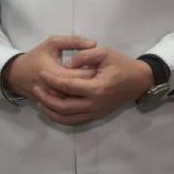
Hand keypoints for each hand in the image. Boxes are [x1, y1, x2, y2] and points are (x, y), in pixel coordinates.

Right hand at [3, 35, 95, 100]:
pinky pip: (73, 105)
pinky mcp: (56, 107)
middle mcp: (58, 91)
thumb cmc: (37, 57)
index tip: (97, 61)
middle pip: (84, 89)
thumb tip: (94, 43)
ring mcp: (57, 102)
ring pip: (80, 99)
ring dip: (88, 89)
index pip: (84, 75)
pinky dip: (80, 96)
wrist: (18, 75)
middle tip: (98, 70)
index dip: (94, 68)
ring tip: (92, 78)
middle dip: (93, 79)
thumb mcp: (52, 43)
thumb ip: (73, 41)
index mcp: (58, 74)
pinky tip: (82, 87)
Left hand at [35, 46, 154, 125]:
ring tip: (39, 100)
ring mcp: (95, 112)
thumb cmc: (121, 64)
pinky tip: (51, 109)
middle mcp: (94, 104)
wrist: (138, 80)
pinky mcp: (96, 116)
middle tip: (35, 88)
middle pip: (63, 106)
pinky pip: (74, 121)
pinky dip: (60, 118)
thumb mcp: (104, 52)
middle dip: (46, 98)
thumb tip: (66, 64)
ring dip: (50, 111)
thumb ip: (84, 55)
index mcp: (96, 88)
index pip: (67, 86)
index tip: (41, 73)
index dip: (52, 80)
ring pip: (66, 118)